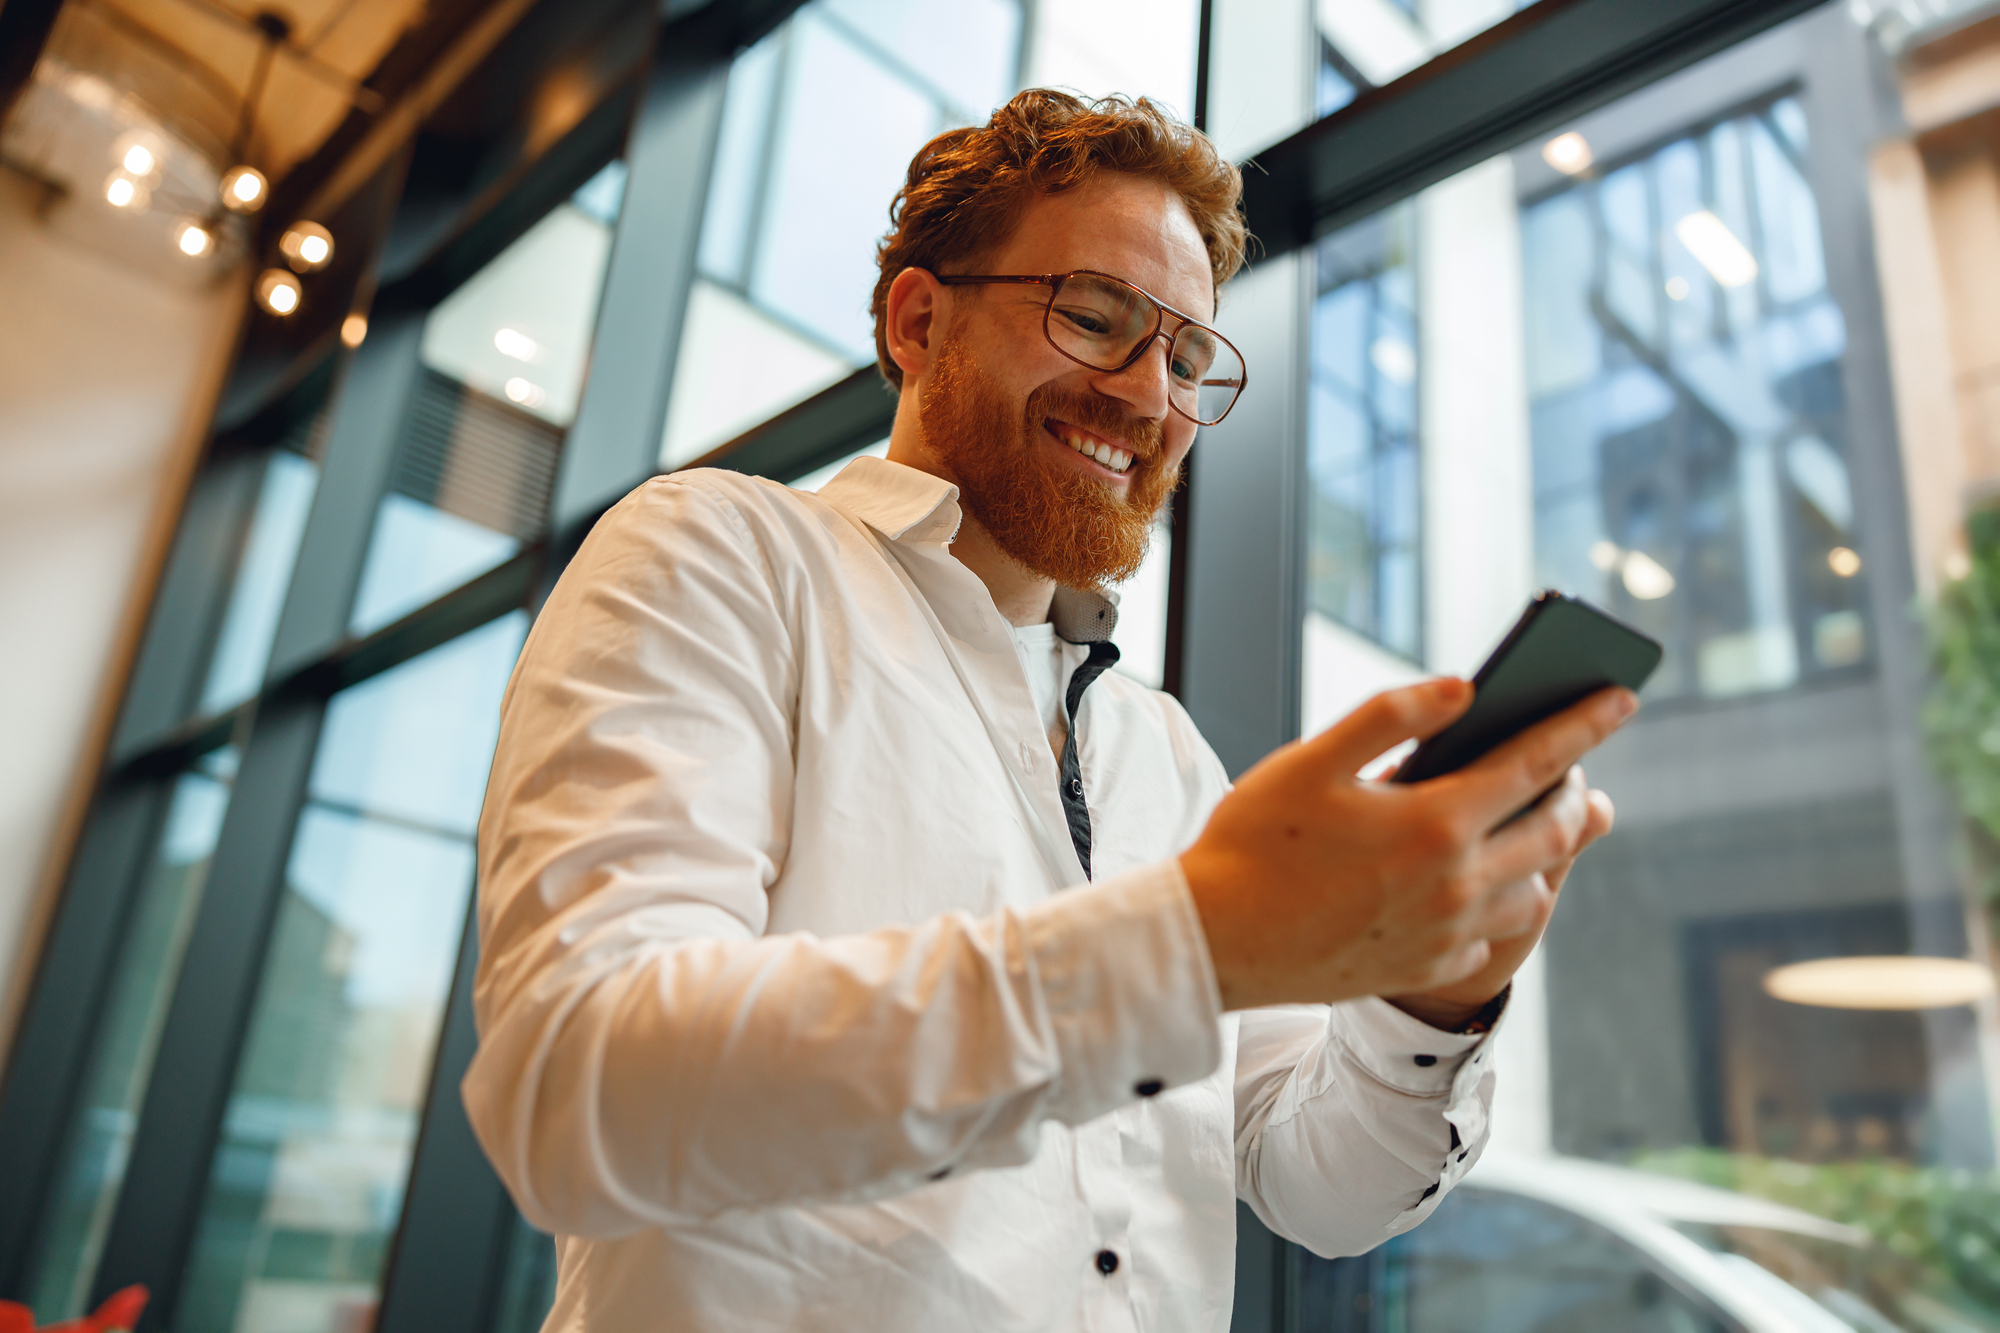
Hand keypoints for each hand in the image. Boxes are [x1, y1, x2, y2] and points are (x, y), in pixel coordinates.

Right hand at [1178, 678, 1635, 1011]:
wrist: (1216, 943)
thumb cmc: (1252, 843)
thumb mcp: (1312, 761)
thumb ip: (1391, 716)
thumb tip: (1463, 687)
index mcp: (1434, 822)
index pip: (1536, 763)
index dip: (1584, 725)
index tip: (1623, 696)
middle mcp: (1457, 883)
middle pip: (1554, 830)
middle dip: (1574, 789)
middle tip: (1573, 764)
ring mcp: (1447, 933)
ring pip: (1533, 887)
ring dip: (1543, 850)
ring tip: (1527, 822)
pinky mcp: (1427, 966)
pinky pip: (1492, 932)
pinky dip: (1499, 898)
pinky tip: (1473, 880)